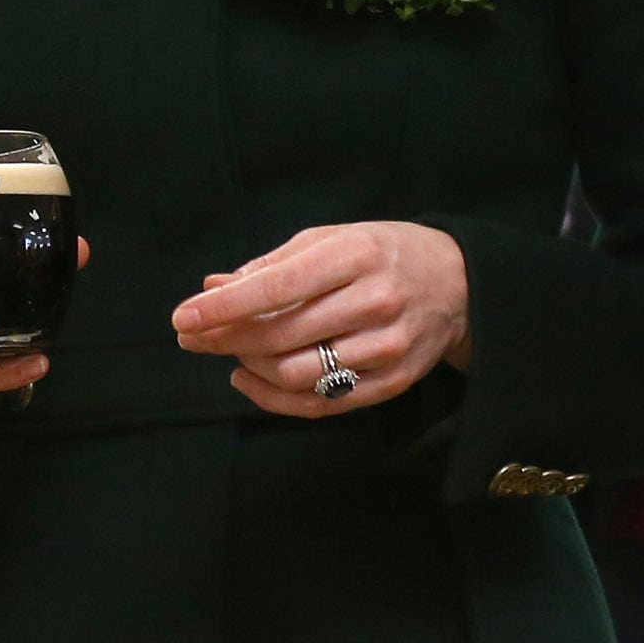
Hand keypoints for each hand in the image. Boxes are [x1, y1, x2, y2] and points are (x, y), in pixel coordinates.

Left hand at [172, 221, 471, 419]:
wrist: (459, 283)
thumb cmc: (383, 253)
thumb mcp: (331, 240)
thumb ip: (271, 265)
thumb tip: (213, 287)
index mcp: (356, 255)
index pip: (277, 287)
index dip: (224, 307)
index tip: (184, 316)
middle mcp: (375, 302)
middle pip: (281, 336)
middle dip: (225, 339)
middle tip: (193, 337)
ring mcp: (387, 347)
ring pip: (296, 374)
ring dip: (249, 368)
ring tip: (230, 353)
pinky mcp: (392, 381)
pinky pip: (321, 403)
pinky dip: (274, 398)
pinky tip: (251, 378)